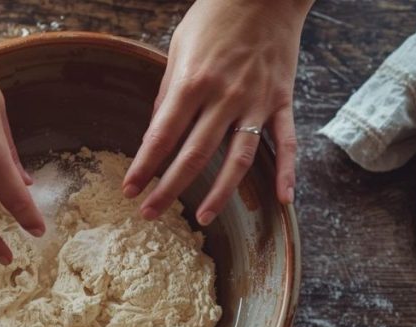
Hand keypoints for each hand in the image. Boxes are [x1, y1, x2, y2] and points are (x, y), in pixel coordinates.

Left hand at [123, 0, 310, 223]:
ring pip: (238, 160)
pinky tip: (282, 201)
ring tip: (203, 218)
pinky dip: (287, 173)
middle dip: (168, 189)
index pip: (161, 137)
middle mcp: (224, 97)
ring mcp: (256, 102)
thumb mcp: (178, 48)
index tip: (128, 190)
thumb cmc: (215, 16)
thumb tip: (156, 133)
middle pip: (194, 156)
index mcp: (192, 82)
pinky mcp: (282, 101)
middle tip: (149, 214)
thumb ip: (168, 93)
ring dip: (220, 194)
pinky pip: (286, 144)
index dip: (142, 167)